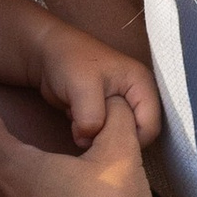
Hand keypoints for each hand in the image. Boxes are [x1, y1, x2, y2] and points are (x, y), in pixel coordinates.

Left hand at [36, 22, 162, 148]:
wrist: (46, 55)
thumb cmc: (68, 61)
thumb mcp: (82, 86)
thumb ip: (91, 116)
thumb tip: (89, 141)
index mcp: (142, 85)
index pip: (150, 127)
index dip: (130, 139)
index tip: (102, 141)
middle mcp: (136, 97)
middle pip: (137, 135)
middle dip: (111, 139)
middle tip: (86, 131)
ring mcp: (121, 106)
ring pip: (119, 137)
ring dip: (97, 137)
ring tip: (77, 121)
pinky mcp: (105, 114)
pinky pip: (105, 136)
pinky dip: (89, 134)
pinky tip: (75, 121)